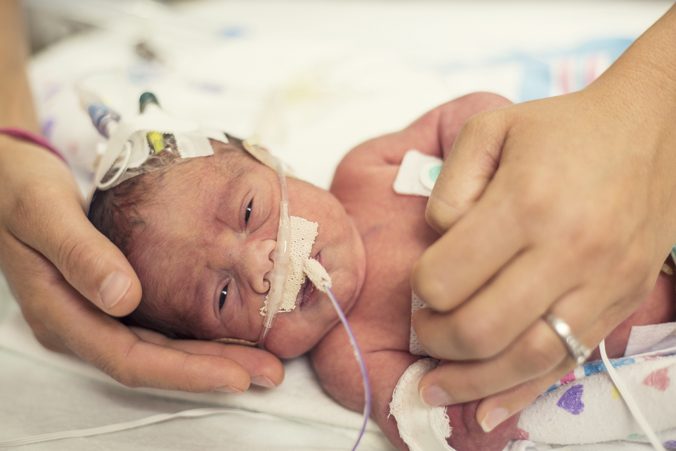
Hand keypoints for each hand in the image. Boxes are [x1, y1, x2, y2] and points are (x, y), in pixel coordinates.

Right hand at [0, 136, 283, 391]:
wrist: (7, 178)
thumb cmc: (19, 188)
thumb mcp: (42, 211)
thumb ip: (79, 253)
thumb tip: (123, 298)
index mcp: (61, 313)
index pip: (128, 358)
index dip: (185, 372)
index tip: (236, 375)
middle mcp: (82, 324)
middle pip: (154, 363)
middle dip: (212, 371)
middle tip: (269, 372)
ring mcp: (98, 314)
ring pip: (160, 349)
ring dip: (211, 358)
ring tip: (263, 360)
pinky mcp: (112, 300)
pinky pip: (159, 327)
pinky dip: (196, 334)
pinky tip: (231, 330)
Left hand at [411, 81, 675, 430]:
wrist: (649, 133)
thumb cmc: (561, 130)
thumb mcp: (489, 130)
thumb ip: (448, 186)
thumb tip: (437, 243)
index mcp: (526, 202)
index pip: (447, 277)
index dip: (420, 289)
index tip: (422, 282)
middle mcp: (566, 250)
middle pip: (481, 328)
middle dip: (437, 340)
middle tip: (424, 329)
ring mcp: (599, 283)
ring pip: (526, 358)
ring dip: (471, 382)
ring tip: (435, 387)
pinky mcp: (619, 302)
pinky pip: (568, 363)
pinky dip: (522, 393)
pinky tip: (487, 411)